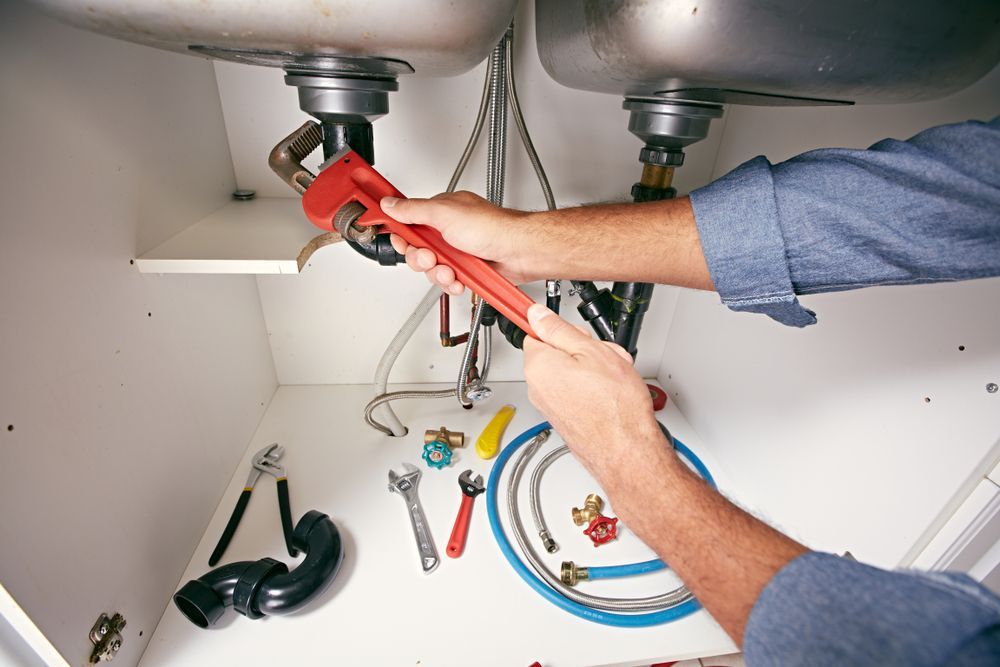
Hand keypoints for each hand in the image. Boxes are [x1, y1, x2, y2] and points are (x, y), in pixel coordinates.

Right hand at [380, 191, 537, 293]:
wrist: (519, 251)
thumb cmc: (493, 227)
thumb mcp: (445, 213)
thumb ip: (413, 210)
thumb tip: (389, 204)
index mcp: (440, 212)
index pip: (408, 222)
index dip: (401, 233)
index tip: (399, 240)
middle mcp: (447, 231)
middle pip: (416, 251)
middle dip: (421, 259)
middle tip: (432, 257)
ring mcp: (456, 251)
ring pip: (431, 269)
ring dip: (438, 273)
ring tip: (451, 269)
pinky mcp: (465, 269)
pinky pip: (446, 281)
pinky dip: (452, 283)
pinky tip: (460, 279)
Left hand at [522, 304, 668, 492]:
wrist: (627, 450)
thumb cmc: (614, 408)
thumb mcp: (591, 350)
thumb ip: (559, 329)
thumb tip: (537, 315)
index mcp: (538, 366)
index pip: (535, 332)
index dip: (557, 326)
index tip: (560, 323)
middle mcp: (537, 387)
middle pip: (555, 351)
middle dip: (582, 348)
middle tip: (603, 355)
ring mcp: (550, 405)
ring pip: (569, 371)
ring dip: (592, 368)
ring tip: (613, 377)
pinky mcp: (564, 417)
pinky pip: (575, 390)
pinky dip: (593, 387)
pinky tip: (611, 393)